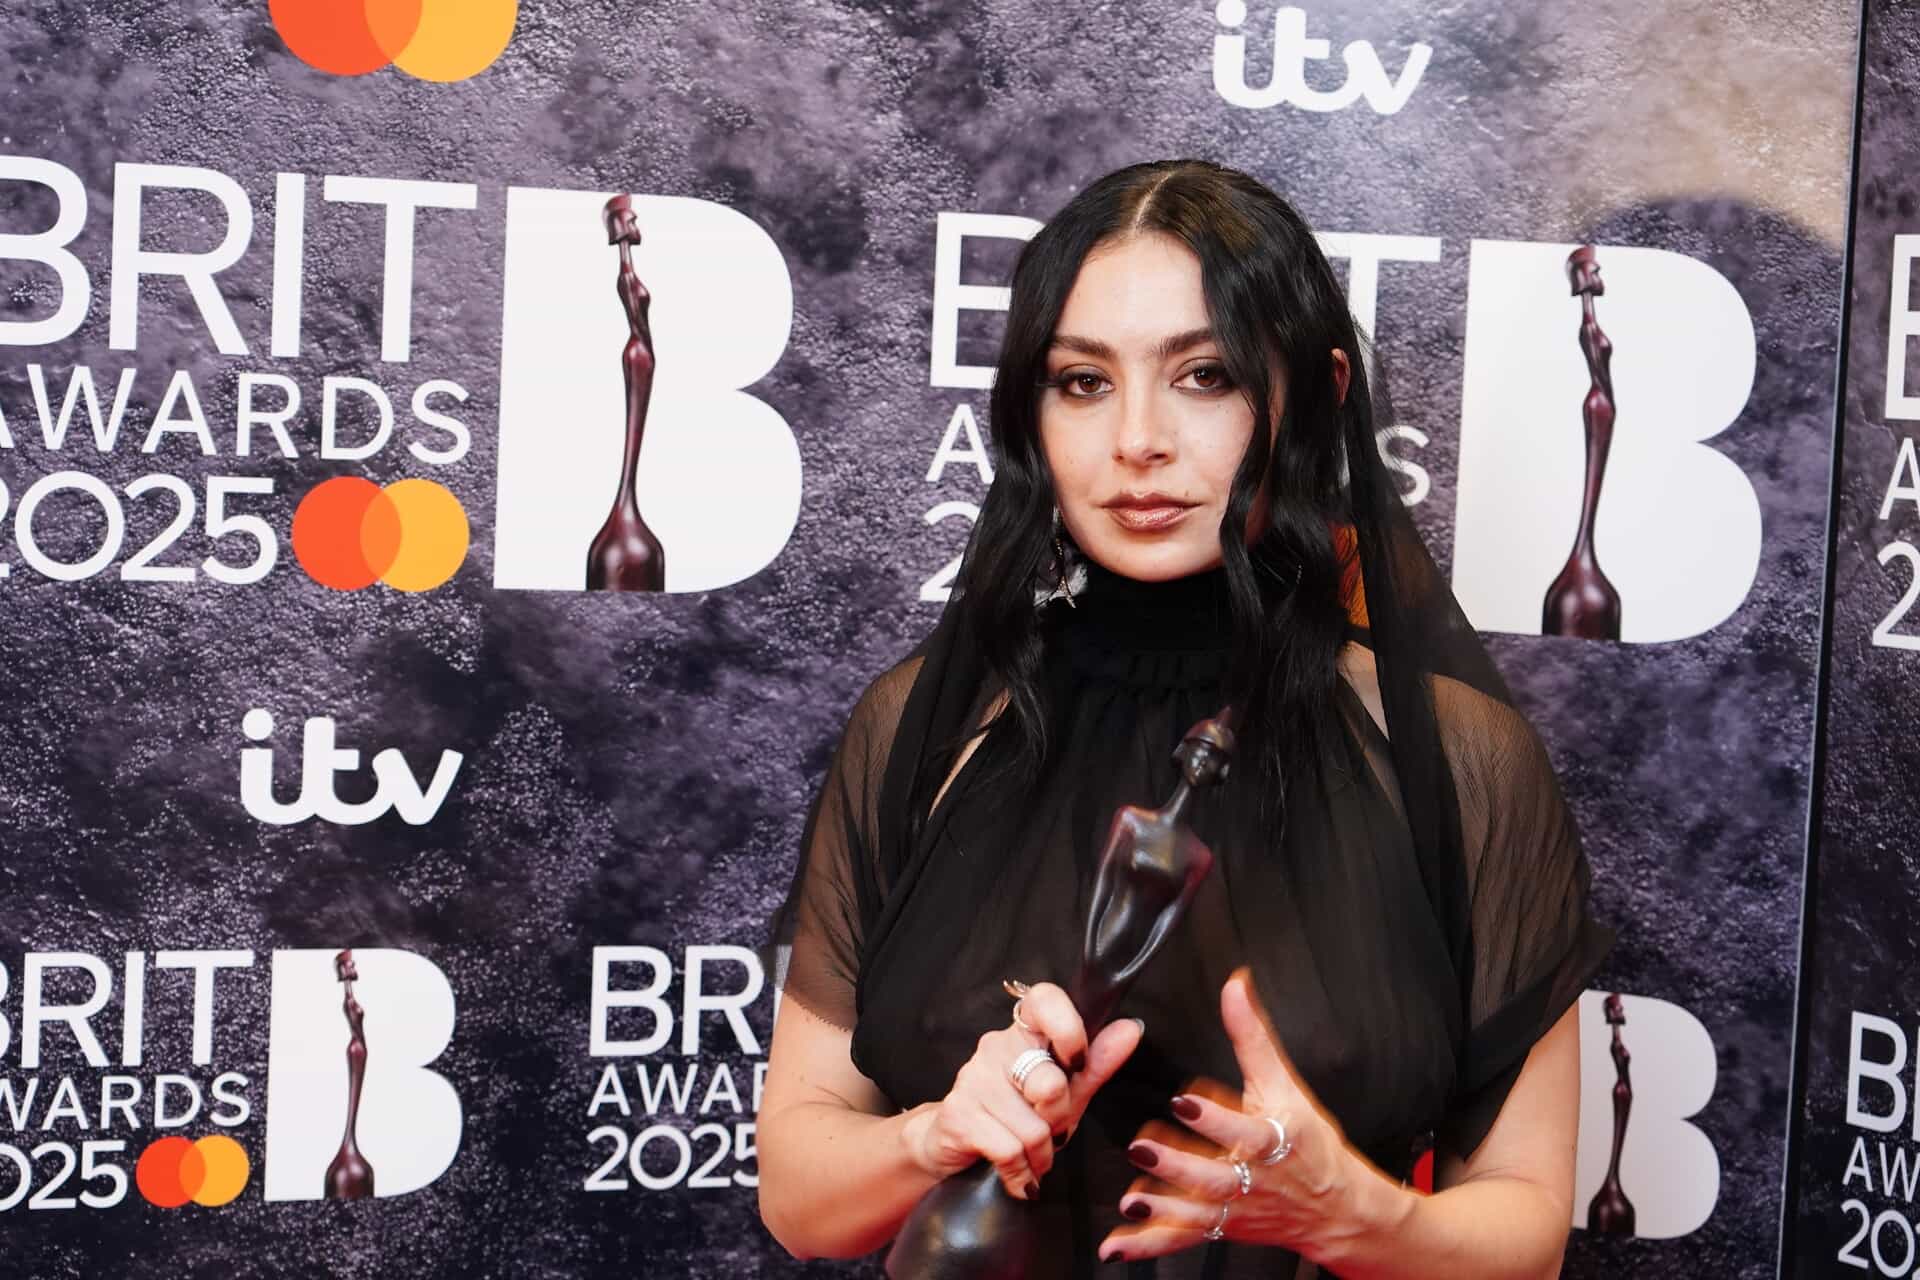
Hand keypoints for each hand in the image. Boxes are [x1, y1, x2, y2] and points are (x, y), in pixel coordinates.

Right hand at [901, 981, 1143, 1199]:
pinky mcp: (958, 1114)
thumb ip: (1097, 1063)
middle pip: (1049, 1083)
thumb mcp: (1065, 1093)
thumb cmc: (1017, 1115)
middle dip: (1059, 1120)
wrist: (955, 1146)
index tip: (1077, 1062)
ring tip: (1031, 1155)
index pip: (1044, 999)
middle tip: (1050, 1128)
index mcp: (1023, 1032)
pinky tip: (1017, 1173)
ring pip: (1033, 1128)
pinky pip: (1010, 1151)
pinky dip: (1021, 1173)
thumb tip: (1132, 1028)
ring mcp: (973, 1079)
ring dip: (1041, 1155)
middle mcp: (994, 1047)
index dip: (1068, 1029)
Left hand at [1100, 969, 1369, 1263]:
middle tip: (1142, 1147)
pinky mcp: (1221, 1226)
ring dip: (1161, 1207)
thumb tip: (1235, 985)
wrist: (1337, 1207)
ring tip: (1130, 1200)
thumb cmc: (1311, 1141)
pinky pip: (1183, 1238)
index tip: (1184, 1100)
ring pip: (1197, 1212)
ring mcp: (1236, 1208)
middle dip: (1178, 1164)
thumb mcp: (1285, 1084)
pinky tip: (1117, 1246)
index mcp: (1273, 1140)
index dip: (1215, 1117)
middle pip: (1214, 1176)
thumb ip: (1253, 1037)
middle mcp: (1253, 1179)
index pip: (1243, 1129)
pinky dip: (1149, 1245)